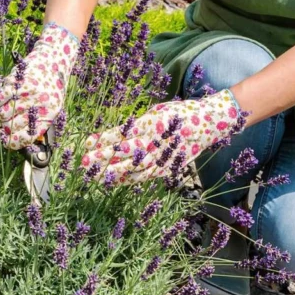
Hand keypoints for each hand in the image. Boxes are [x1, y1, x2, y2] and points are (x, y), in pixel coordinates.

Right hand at [0, 23, 78, 149]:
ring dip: (0, 116)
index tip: (9, 143)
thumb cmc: (52, 87)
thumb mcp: (53, 107)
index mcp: (49, 114)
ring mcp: (27, 92)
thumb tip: (20, 140)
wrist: (53, 60)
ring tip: (2, 113)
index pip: (27, 136)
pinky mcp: (17, 81)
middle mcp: (39, 104)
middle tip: (4, 127)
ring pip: (3, 114)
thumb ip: (39, 123)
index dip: (15, 143)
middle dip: (5, 130)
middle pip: (11, 127)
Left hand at [81, 89, 243, 184]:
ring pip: (133, 168)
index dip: (104, 139)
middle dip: (103, 158)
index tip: (87, 142)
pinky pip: (144, 176)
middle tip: (83, 162)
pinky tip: (113, 181)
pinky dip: (128, 179)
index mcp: (153, 123)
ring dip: (112, 173)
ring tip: (93, 176)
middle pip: (125, 152)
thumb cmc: (180, 114)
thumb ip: (136, 125)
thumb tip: (111, 136)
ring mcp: (163, 157)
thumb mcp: (157, 112)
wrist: (210, 124)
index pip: (123, 133)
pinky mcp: (168, 168)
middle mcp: (157, 141)